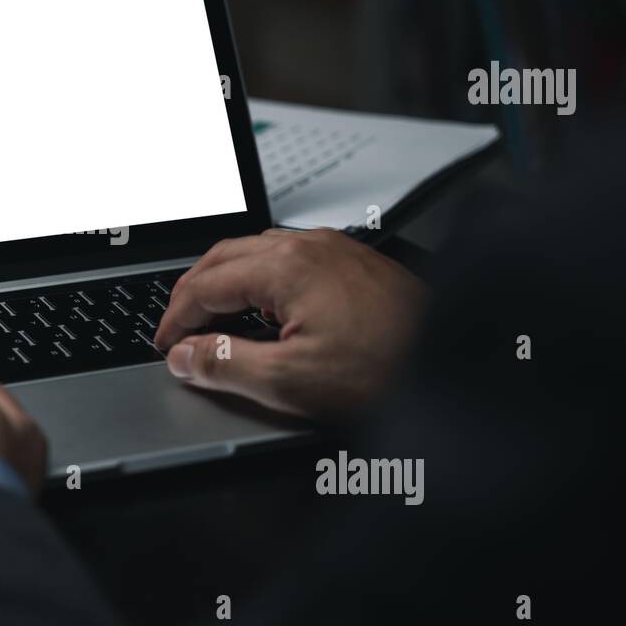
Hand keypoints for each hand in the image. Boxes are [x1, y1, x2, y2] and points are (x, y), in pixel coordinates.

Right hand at [155, 229, 426, 419]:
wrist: (461, 364)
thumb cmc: (388, 370)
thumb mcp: (290, 381)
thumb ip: (224, 365)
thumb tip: (184, 356)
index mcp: (286, 265)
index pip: (204, 284)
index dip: (174, 319)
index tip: (164, 347)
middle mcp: (309, 244)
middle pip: (224, 257)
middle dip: (192, 293)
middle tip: (176, 330)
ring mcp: (335, 248)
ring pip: (256, 252)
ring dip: (224, 282)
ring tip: (211, 320)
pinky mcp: (355, 262)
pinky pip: (289, 258)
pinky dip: (259, 280)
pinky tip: (263, 309)